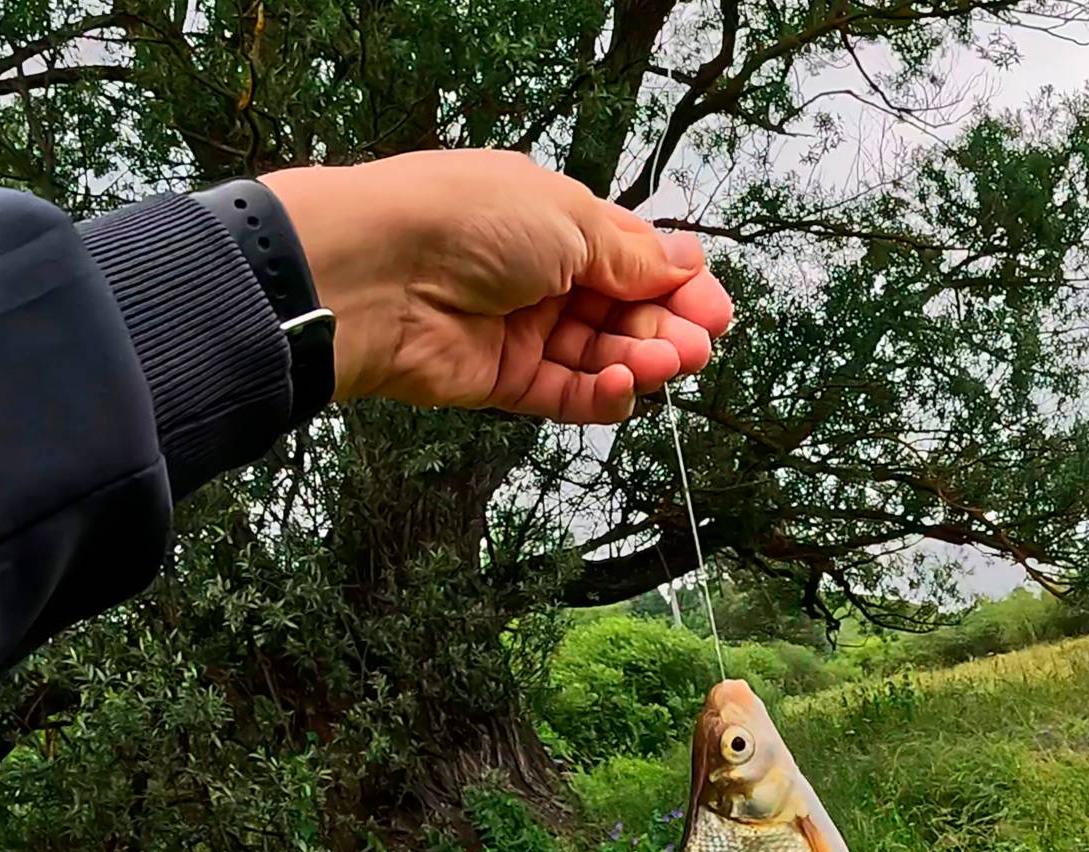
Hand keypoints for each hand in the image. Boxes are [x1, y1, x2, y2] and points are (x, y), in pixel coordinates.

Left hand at [262, 151, 732, 424]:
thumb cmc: (462, 219)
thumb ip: (629, 254)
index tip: (715, 308)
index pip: (631, 257)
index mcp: (552, 219)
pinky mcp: (500, 381)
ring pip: (598, 355)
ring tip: (669, 363)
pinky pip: (564, 394)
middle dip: (666, 327)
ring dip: (640, 361)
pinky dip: (600, 395)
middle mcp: (537, 274)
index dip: (676, 284)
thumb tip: (683, 263)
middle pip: (622, 310)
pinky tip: (625, 385)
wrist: (374, 273)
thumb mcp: (568, 219)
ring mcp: (519, 329)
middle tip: (700, 345)